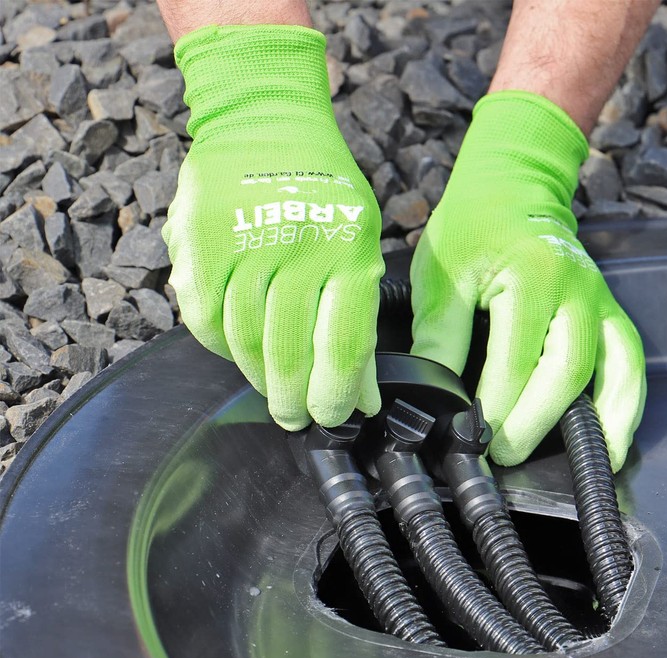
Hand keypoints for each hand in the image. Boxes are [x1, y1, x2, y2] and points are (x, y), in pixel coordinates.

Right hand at [162, 25, 383, 430]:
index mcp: (349, 250)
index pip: (342, 346)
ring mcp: (242, 243)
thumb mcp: (362, 246)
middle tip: (297, 418)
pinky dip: (221, 348)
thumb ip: (360, 320)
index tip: (333, 418)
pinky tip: (239, 356)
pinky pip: (204, 320)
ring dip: (258, 380)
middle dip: (293, 400)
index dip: (336, 396)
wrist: (265, 121)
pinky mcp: (197, 242)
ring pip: (242, 342)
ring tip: (272, 395)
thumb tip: (361, 396)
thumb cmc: (325, 193)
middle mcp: (296, 247)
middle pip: (287, 353)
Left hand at [411, 92, 644, 470]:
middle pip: (566, 373)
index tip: (468, 436)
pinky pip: (630, 365)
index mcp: (532, 277)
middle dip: (534, 423)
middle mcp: (577, 292)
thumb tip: (430, 392)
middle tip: (501, 456)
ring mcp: (601, 303)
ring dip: (593, 425)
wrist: (516, 185)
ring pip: (610, 374)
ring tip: (571, 467)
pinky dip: (626, 409)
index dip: (492, 406)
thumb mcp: (441, 271)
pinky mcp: (611, 314)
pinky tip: (613, 445)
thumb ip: (438, 332)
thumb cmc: (473, 225)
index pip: (514, 359)